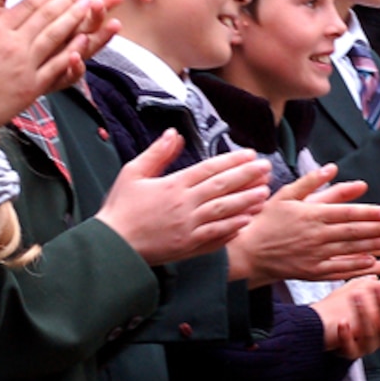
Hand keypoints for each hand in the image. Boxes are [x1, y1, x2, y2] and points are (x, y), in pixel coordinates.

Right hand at [0, 0, 95, 131]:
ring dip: (75, 19)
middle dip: (68, 1)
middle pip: (46, 17)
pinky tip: (84, 42)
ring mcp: (24, 65)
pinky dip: (72, 53)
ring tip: (90, 6)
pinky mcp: (31, 87)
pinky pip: (56, 66)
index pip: (26, 7)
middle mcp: (13, 44)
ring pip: (56, 37)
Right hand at [94, 131, 270, 265]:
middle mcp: (185, 205)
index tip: (250, 155)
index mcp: (173, 185)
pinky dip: (233, 228)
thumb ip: (157, 153)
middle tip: (266, 168)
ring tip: (264, 193)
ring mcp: (189, 228)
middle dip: (247, 176)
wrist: (113, 246)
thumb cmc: (120, 209)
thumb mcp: (133, 172)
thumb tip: (175, 133)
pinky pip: (216, 236)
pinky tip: (246, 221)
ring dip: (246, 201)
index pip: (210, 169)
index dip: (233, 161)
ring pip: (225, 211)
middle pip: (223, 187)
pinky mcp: (189, 247)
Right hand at [226, 164, 379, 284]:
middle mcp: (319, 236)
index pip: (352, 214)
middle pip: (363, 233)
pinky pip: (345, 270)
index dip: (377, 215)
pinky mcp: (316, 272)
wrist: (247, 253)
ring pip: (359, 252)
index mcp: (314, 215)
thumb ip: (313, 183)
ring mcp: (319, 256)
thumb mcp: (286, 194)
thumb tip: (335, 168)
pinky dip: (366, 268)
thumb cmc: (267, 220)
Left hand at [313, 252, 379, 357]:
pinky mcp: (350, 352)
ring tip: (356, 297)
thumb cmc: (363, 307)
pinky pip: (350, 349)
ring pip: (371, 336)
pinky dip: (347, 336)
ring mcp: (368, 345)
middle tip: (377, 288)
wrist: (334, 325)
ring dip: (365, 316)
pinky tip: (343, 323)